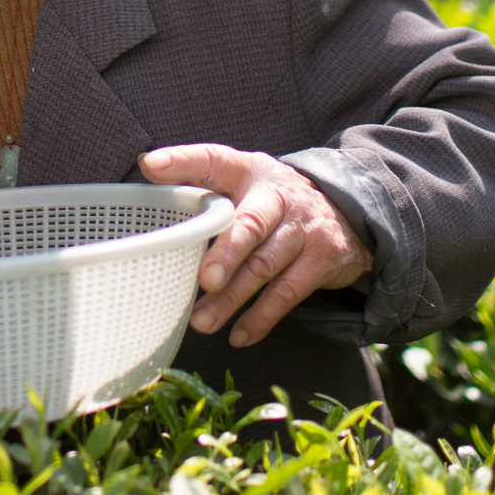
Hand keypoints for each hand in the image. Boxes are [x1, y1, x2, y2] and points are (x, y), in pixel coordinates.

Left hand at [140, 142, 371, 347]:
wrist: (347, 212)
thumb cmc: (273, 202)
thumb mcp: (245, 184)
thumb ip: (205, 190)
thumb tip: (147, 196)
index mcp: (249, 171)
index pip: (214, 159)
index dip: (183, 161)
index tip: (152, 165)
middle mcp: (278, 196)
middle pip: (250, 223)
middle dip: (227, 252)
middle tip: (204, 278)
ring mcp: (302, 229)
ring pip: (264, 265)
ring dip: (232, 297)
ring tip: (202, 320)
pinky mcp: (320, 259)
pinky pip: (288, 293)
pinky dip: (261, 317)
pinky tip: (238, 335)